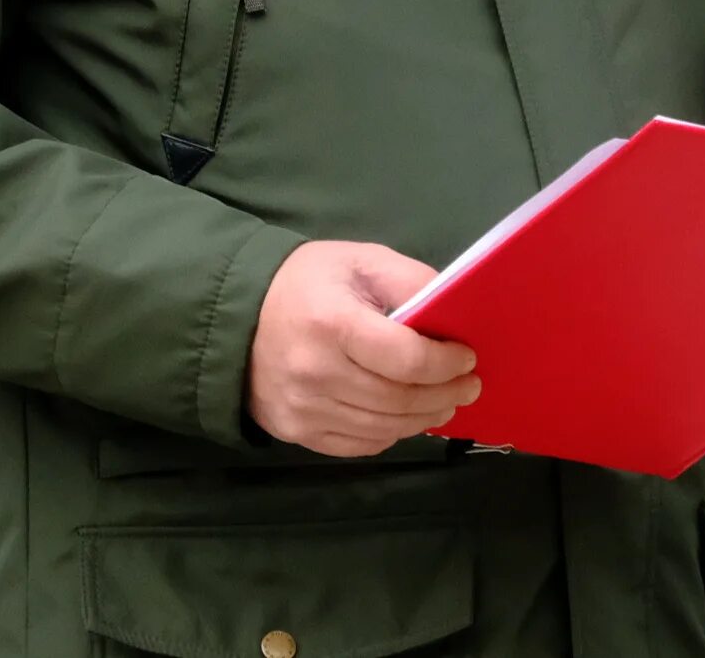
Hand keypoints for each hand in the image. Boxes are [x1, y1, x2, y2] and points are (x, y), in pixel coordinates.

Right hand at [247, 241, 480, 457]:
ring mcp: (303, 408)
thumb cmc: (307, 282)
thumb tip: (454, 315)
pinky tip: (405, 415)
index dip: (446, 363)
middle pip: (399, 399)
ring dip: (424, 417)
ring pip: (385, 427)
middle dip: (445, 393)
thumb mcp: (358, 261)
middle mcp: (315, 372)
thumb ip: (409, 281)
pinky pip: (360, 444)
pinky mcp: (296, 433)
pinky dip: (392, 432)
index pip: (406, 360)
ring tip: (445, 401)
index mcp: (332, 323)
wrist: (236, 315)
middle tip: (469, 385)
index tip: (468, 358)